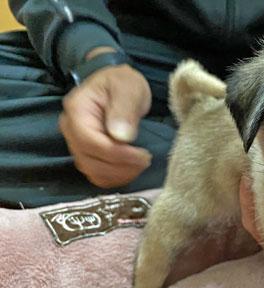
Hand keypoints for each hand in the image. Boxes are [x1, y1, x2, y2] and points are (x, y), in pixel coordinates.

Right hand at [59, 48, 152, 187]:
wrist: (116, 86)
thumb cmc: (122, 84)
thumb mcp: (128, 87)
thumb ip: (124, 109)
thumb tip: (121, 136)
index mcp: (77, 111)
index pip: (91, 142)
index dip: (118, 154)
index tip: (143, 156)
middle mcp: (70, 130)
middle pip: (90, 161)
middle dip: (121, 166)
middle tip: (145, 160)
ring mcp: (76, 144)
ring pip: (93, 172)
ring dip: (120, 174)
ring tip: (141, 163)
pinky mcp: (86, 155)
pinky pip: (97, 175)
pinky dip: (115, 178)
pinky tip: (132, 169)